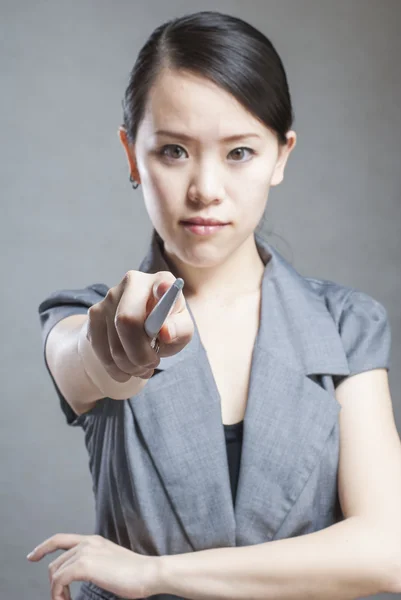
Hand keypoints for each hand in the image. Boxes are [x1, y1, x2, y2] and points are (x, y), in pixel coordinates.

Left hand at [26, 533, 159, 599]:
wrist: (149, 572)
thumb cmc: (135, 573)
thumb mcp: (110, 562)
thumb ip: (95, 562)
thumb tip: (80, 573)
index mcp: (94, 540)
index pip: (60, 539)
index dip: (43, 547)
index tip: (33, 556)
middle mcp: (88, 542)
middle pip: (55, 562)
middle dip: (53, 582)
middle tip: (61, 598)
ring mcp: (86, 552)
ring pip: (56, 572)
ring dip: (56, 591)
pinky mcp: (85, 565)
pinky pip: (59, 580)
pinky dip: (58, 593)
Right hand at [85, 270, 193, 382]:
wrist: (143, 330)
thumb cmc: (167, 327)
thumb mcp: (183, 329)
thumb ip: (180, 330)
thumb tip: (165, 332)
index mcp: (160, 281)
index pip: (160, 285)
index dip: (162, 289)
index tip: (165, 290)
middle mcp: (131, 282)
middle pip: (127, 321)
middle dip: (140, 354)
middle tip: (152, 363)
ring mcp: (108, 298)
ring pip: (113, 344)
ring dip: (130, 366)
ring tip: (143, 368)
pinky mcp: (93, 315)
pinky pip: (100, 351)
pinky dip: (116, 369)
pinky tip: (128, 369)